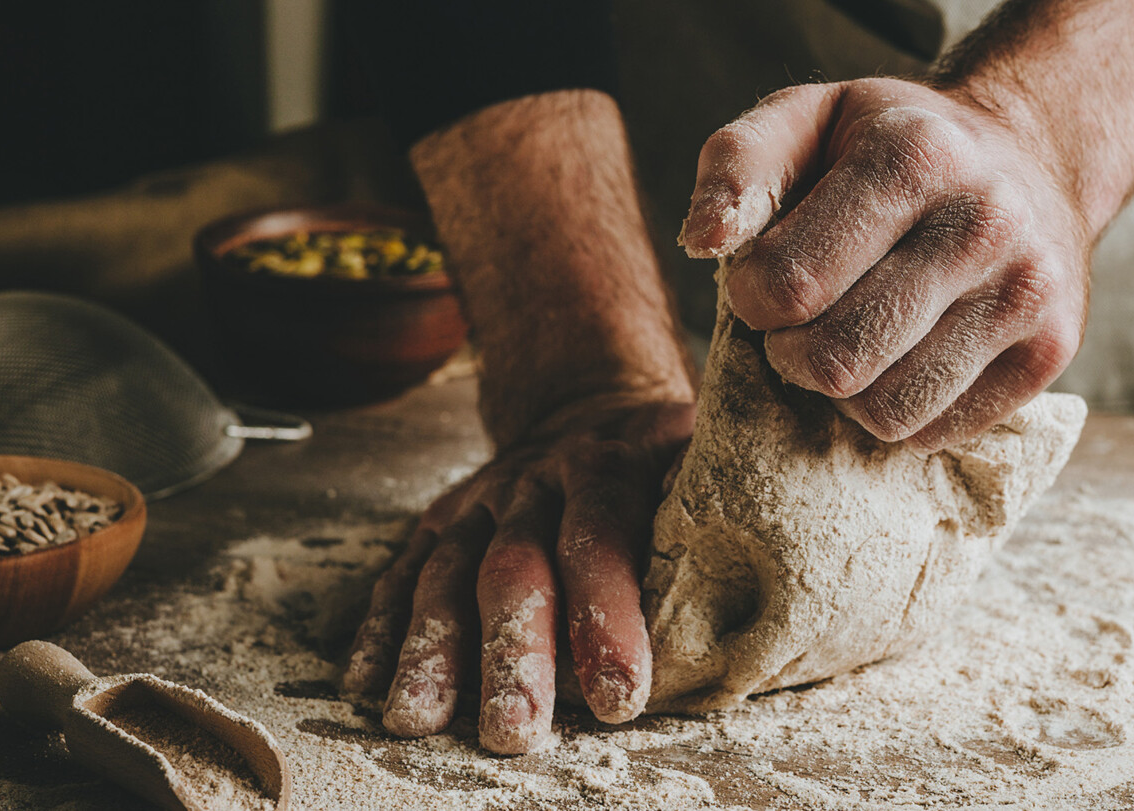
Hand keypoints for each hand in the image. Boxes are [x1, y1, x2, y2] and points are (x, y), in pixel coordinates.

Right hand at [342, 394, 692, 753]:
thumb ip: (725, 518)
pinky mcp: (439, 524)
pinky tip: (366, 684)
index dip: (608, 617)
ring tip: (419, 719)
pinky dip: (380, 630)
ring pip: (445, 575)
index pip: (602, 540)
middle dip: (513, 652)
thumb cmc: (665, 460)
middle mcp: (534, 483)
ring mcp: (479, 503)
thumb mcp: (705, 458)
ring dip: (431, 651)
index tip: (620, 693)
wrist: (590, 404)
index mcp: (608, 467)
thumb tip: (768, 601)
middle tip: (514, 729)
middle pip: (514, 568)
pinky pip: (400, 575)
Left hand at [680, 77, 1095, 451]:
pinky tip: (902, 356)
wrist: (1032, 156)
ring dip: (843, 392)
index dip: (751, 299)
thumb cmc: (892, 146)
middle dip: (790, 354)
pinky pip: (935, 432)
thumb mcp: (806, 117)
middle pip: (837, 361)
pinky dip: (898, 410)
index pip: (791, 283)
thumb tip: (702, 242)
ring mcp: (1027, 292)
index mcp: (915, 155)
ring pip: (887, 411)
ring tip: (851, 337)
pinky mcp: (1052, 351)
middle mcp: (985, 221)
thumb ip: (738, 166)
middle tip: (798, 323)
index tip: (762, 282)